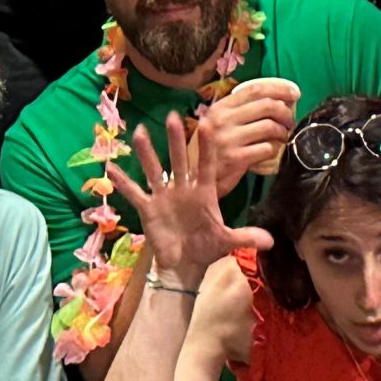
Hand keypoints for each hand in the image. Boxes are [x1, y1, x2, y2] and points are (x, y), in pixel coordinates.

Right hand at [104, 115, 273, 280]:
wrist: (184, 265)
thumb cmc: (206, 248)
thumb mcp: (227, 241)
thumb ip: (246, 238)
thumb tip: (271, 241)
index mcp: (204, 193)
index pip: (207, 165)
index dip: (207, 147)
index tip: (208, 124)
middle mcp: (183, 190)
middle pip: (180, 160)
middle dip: (176, 140)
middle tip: (173, 116)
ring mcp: (164, 198)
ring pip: (155, 170)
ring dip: (147, 153)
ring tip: (139, 131)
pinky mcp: (148, 209)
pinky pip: (134, 193)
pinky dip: (122, 182)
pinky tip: (109, 168)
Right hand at [202, 76, 300, 191]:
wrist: (192, 179)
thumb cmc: (208, 150)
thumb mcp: (216, 125)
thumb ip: (237, 112)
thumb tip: (273, 101)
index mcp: (219, 108)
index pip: (254, 89)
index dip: (279, 89)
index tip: (294, 92)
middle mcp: (222, 120)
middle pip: (266, 105)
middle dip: (285, 111)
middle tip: (290, 120)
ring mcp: (228, 139)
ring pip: (269, 126)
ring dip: (282, 131)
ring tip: (282, 136)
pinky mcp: (235, 158)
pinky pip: (266, 149)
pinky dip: (274, 149)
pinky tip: (272, 151)